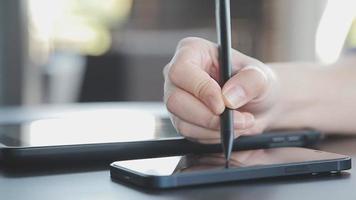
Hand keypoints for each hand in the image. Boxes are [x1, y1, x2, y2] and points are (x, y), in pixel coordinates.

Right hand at [163, 37, 279, 142]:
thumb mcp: (260, 76)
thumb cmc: (254, 82)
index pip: (181, 71)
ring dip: (214, 129)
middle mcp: (178, 74)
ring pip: (182, 121)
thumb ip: (250, 81)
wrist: (256, 104)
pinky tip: (228, 128)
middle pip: (175, 100)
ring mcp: (176, 98)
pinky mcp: (180, 118)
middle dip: (208, 117)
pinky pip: (189, 134)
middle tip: (238, 120)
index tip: (222, 105)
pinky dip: (212, 136)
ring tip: (240, 122)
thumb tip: (229, 97)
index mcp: (192, 51)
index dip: (200, 89)